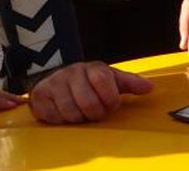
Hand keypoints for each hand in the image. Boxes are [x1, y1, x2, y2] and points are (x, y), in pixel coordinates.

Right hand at [28, 61, 152, 123]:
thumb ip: (129, 83)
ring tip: (79, 111)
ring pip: (71, 113)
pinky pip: (54, 117)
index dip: (109, 98)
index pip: (104, 80)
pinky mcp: (39, 97)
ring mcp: (54, 84)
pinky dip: (61, 120)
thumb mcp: (110, 80)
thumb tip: (149, 87)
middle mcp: (71, 72)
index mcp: (92, 68)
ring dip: (78, 118)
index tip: (110, 103)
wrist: (56, 79)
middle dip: (94, 113)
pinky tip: (64, 113)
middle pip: (88, 103)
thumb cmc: (88, 83)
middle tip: (93, 110)